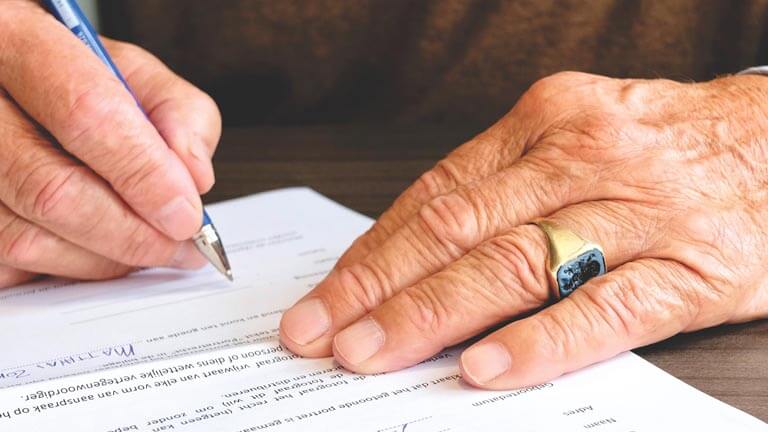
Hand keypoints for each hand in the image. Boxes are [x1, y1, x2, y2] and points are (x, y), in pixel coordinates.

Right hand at [0, 1, 220, 286]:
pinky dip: (67, 266)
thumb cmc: (76, 78)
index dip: (144, 174)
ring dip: (103, 259)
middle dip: (132, 233)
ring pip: (27, 238)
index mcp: (18, 41)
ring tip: (147, 246)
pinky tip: (96, 247)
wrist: (14, 86)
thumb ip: (180, 116)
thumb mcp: (137, 74)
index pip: (85, 113)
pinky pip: (11, 264)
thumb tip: (193, 180)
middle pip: (52, 190)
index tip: (186, 215)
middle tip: (179, 246)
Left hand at [280, 71, 767, 388]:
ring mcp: (637, 213)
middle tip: (321, 333)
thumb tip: (414, 255)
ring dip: (434, 316)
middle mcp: (582, 158)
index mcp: (544, 122)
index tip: (325, 297)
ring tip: (374, 354)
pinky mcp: (692, 269)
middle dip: (379, 289)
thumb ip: (503, 189)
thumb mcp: (576, 139)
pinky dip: (541, 342)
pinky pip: (606, 310)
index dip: (371, 252)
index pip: (435, 195)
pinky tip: (487, 369)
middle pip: (459, 230)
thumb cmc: (664, 146)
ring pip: (517, 265)